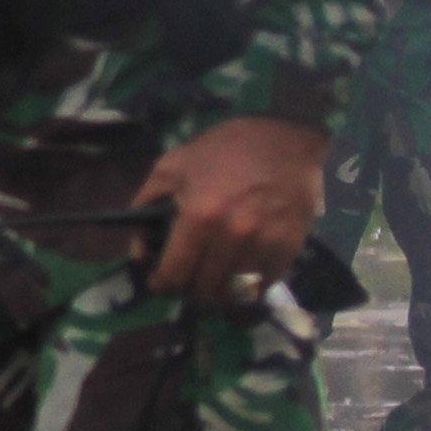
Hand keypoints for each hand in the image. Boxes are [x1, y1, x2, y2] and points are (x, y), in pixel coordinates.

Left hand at [131, 117, 331, 307]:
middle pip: (205, 288)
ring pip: (235, 291)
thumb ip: (146, 203)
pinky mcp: (290, 247)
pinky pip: (265, 283)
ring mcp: (264, 244)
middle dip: (190, 290)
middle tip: (186, 283)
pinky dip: (249, 286)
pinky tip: (241, 275)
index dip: (163, 284)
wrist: (286, 138)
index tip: (160, 285)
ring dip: (220, 291)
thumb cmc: (225, 150)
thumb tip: (139, 246)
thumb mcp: (173, 166)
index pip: (176, 272)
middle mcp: (232, 237)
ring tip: (212, 282)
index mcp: (199, 216)